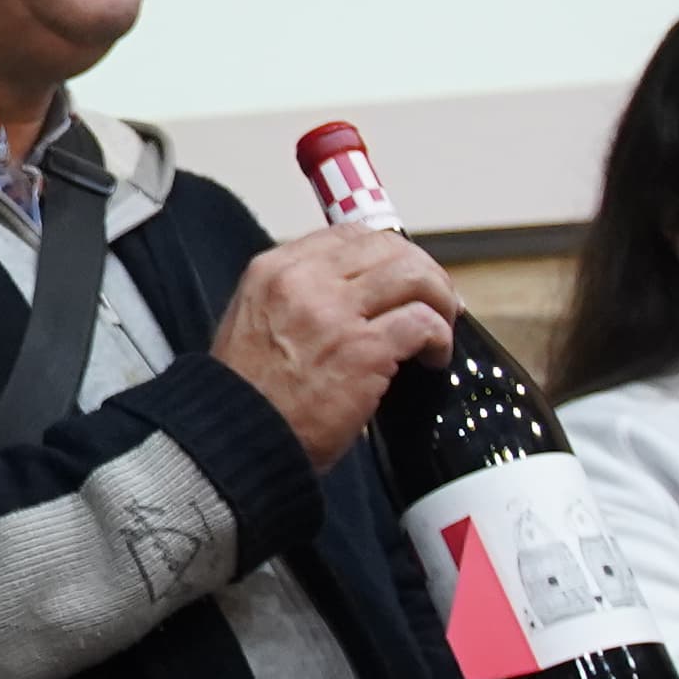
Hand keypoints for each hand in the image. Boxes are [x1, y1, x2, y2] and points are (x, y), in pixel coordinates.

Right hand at [211, 228, 458, 471]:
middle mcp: (304, 282)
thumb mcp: (252, 321)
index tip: (404, 275)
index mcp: (275, 270)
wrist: (236, 442)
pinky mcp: (364, 350)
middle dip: (423, 271)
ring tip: (442, 325)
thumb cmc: (247, 396)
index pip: (350, 235)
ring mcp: (336, 313)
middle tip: (437, 300)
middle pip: (388, 248)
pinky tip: (433, 357)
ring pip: (413, 275)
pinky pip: (423, 323)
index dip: (388, 252)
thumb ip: (295, 297)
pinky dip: (439, 338)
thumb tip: (351, 292)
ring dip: (439, 299)